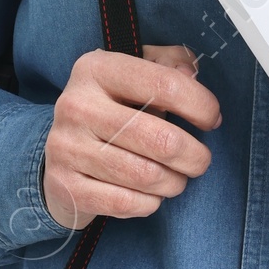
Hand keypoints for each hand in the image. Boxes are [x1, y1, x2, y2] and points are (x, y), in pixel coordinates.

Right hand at [42, 43, 220, 229]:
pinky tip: (149, 194)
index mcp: (96, 69)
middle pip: (162, 139)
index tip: (211, 119)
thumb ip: (169, 64)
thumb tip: (192, 73)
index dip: (201, 106)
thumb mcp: (135, 74)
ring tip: (176, 178)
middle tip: (200, 160)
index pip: (165, 85)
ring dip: (174, 183)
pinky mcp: (65, 186)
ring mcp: (67, 147)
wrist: (57, 154)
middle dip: (195, 156)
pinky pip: (126, 202)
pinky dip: (149, 203)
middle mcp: (77, 105)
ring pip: (146, 176)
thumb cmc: (111, 110)